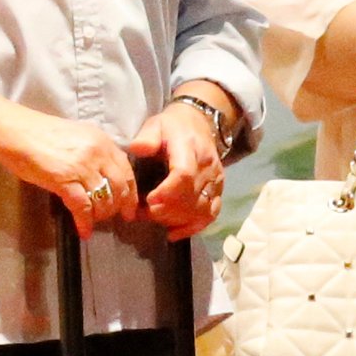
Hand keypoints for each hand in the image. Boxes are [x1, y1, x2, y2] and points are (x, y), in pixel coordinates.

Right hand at [0, 100, 137, 238]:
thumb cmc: (40, 133)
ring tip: (93, 220)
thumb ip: (94, 153)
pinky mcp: (65, 180)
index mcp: (102, 140)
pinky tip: (83, 230)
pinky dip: (84, 221)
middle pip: (120, 187)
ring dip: (100, 214)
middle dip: (120, 207)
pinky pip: (83, 207)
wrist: (14, 131)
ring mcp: (82, 166)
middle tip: (115, 218)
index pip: (126, 170)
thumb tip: (102, 176)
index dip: (131, 193)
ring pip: (104, 199)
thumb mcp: (77, 137)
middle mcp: (98, 152)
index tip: (130, 208)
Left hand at [129, 103, 224, 240]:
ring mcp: (216, 180)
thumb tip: (137, 148)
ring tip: (154, 219)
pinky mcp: (219, 190)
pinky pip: (210, 214)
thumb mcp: (156, 125)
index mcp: (190, 148)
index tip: (148, 201)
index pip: (184, 174)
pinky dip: (193, 227)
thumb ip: (147, 137)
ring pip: (201, 209)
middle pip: (191, 197)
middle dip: (165, 210)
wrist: (200, 122)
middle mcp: (207, 166)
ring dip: (176, 220)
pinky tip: (174, 233)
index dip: (167, 192)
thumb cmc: (172, 126)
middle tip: (143, 213)